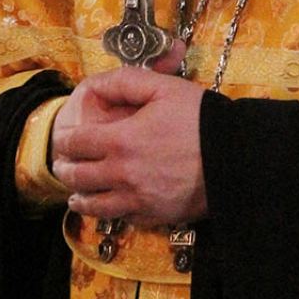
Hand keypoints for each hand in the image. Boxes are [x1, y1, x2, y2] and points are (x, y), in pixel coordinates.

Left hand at [51, 53, 205, 226]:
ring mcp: (137, 199)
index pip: (75, 143)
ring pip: (94, 206)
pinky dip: (112, 211)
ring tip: (77, 195)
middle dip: (65, 169)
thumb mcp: (163, 87)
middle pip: (78, 177)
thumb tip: (95, 85)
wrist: (235, 157)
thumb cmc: (200, 118)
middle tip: (64, 165)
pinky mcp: (154, 216)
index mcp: (120, 140)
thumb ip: (124, 81)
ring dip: (80, 198)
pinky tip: (113, 204)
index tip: (63, 139)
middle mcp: (122, 174)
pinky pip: (123, 218)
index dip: (64, 139)